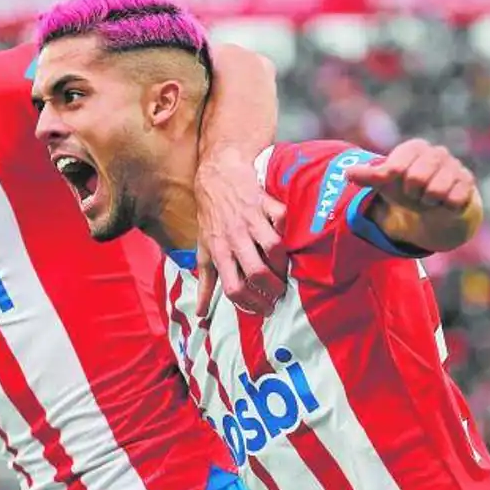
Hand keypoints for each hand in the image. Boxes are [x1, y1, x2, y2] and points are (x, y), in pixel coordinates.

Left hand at [194, 149, 287, 316]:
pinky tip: (287, 239)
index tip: (263, 309)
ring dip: (283, 265)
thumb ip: (206, 282)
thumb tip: (202, 313)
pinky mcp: (265, 203)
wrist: (217, 175)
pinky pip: (282, 220)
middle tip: (279, 295)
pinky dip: (287, 230)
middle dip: (272, 289)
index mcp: (218, 252)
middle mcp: (234, 237)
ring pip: (273, 248)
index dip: (251, 303)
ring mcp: (251, 219)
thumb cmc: (210, 216)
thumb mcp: (203, 249)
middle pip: (256, 272)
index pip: (233, 288)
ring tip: (285, 273)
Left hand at [346, 139, 475, 213]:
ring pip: (435, 191)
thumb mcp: (386, 183)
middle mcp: (437, 153)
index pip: (395, 167)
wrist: (435, 205)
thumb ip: (368, 176)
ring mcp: (455, 166)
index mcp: (415, 147)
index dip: (392, 179)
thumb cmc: (407, 189)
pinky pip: (453, 200)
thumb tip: (348, 173)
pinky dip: (445, 207)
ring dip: (428, 201)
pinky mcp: (469, 183)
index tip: (395, 180)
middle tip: (415, 193)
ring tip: (429, 197)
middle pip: (416, 179)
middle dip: (412, 193)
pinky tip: (444, 202)